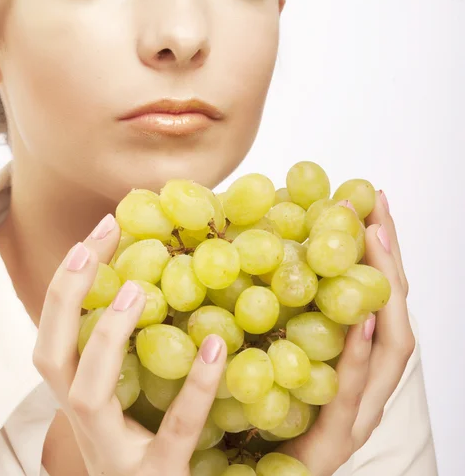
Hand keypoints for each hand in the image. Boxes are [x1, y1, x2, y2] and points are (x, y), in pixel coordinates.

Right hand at [33, 215, 226, 475]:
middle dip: (65, 296)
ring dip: (107, 336)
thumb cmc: (146, 457)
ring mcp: (117, 453)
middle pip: (51, 357)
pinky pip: (176, 428)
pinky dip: (196, 386)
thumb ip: (136, 359)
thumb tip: (163, 286)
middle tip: (94, 243)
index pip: (56, 338)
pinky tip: (218, 345)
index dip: (66, 287)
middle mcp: (87, 425)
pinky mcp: (158, 475)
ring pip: (89, 392)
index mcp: (83, 401)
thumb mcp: (131, 407)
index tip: (97, 234)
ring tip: (134, 289)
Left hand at [279, 191, 414, 475]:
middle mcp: (367, 382)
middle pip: (393, 314)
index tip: (369, 203)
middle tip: (375, 209)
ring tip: (373, 242)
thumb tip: (250, 243)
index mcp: (354, 359)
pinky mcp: (337, 439)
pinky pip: (352, 393)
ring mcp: (358, 412)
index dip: (379, 253)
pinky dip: (359, 354)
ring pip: (390, 349)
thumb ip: (270, 307)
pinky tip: (357, 320)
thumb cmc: (259, 414)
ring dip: (382, 292)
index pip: (377, 298)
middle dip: (389, 260)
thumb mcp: (265, 346)